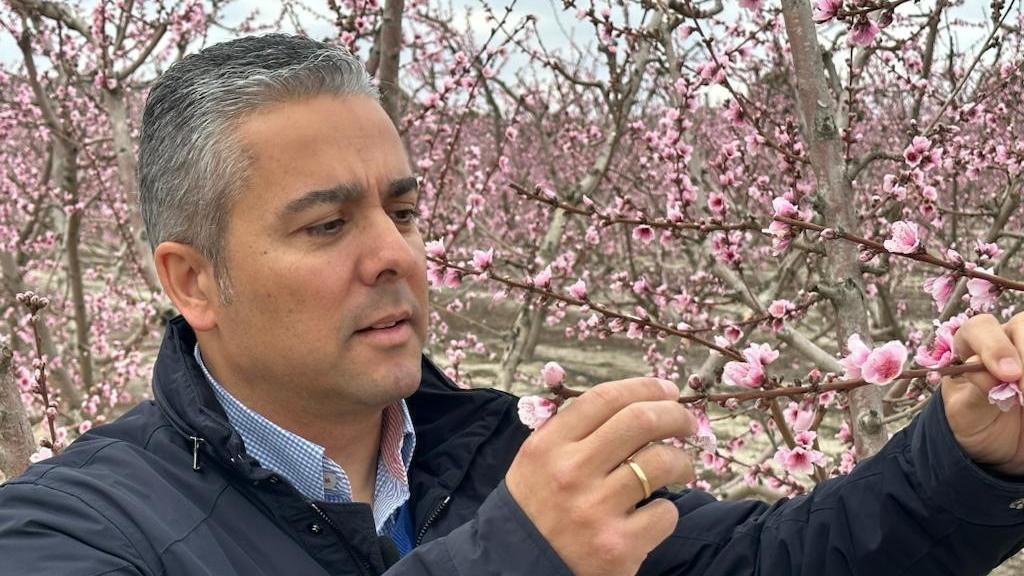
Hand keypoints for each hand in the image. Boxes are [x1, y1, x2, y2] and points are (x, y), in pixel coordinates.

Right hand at [505, 378, 695, 575]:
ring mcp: (596, 509)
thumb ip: (573, 430)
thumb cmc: (536, 506)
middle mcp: (571, 472)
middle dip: (675, 414)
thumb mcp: (537, 459)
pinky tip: (653, 513)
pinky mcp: (618, 545)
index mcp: (549, 445)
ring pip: (661, 462)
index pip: (605, 398)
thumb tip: (633, 403)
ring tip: (680, 468)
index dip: (644, 388)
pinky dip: (667, 510)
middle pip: (640, 421)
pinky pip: (665, 513)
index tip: (667, 390)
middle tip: (686, 422)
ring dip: (682, 461)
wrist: (520, 566)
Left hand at [944, 312, 1023, 474]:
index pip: (979, 328)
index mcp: (972, 347)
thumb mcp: (966, 411)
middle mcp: (1005, 341)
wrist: (1000, 445)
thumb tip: (975, 363)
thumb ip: (973, 388)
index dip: (994, 346)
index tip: (1008, 376)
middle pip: (1021, 324)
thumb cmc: (976, 423)